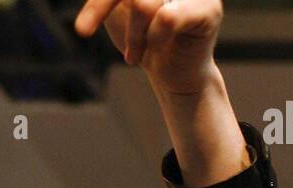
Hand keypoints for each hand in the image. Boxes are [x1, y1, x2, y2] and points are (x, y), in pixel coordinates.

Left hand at [74, 0, 222, 92]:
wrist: (172, 75)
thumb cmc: (143, 38)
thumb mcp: (115, 8)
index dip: (100, 1)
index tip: (82, 28)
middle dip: (107, 8)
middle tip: (98, 36)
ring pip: (143, 2)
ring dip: (134, 34)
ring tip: (135, 53)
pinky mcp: (209, 8)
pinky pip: (166, 18)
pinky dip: (154, 38)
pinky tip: (157, 46)